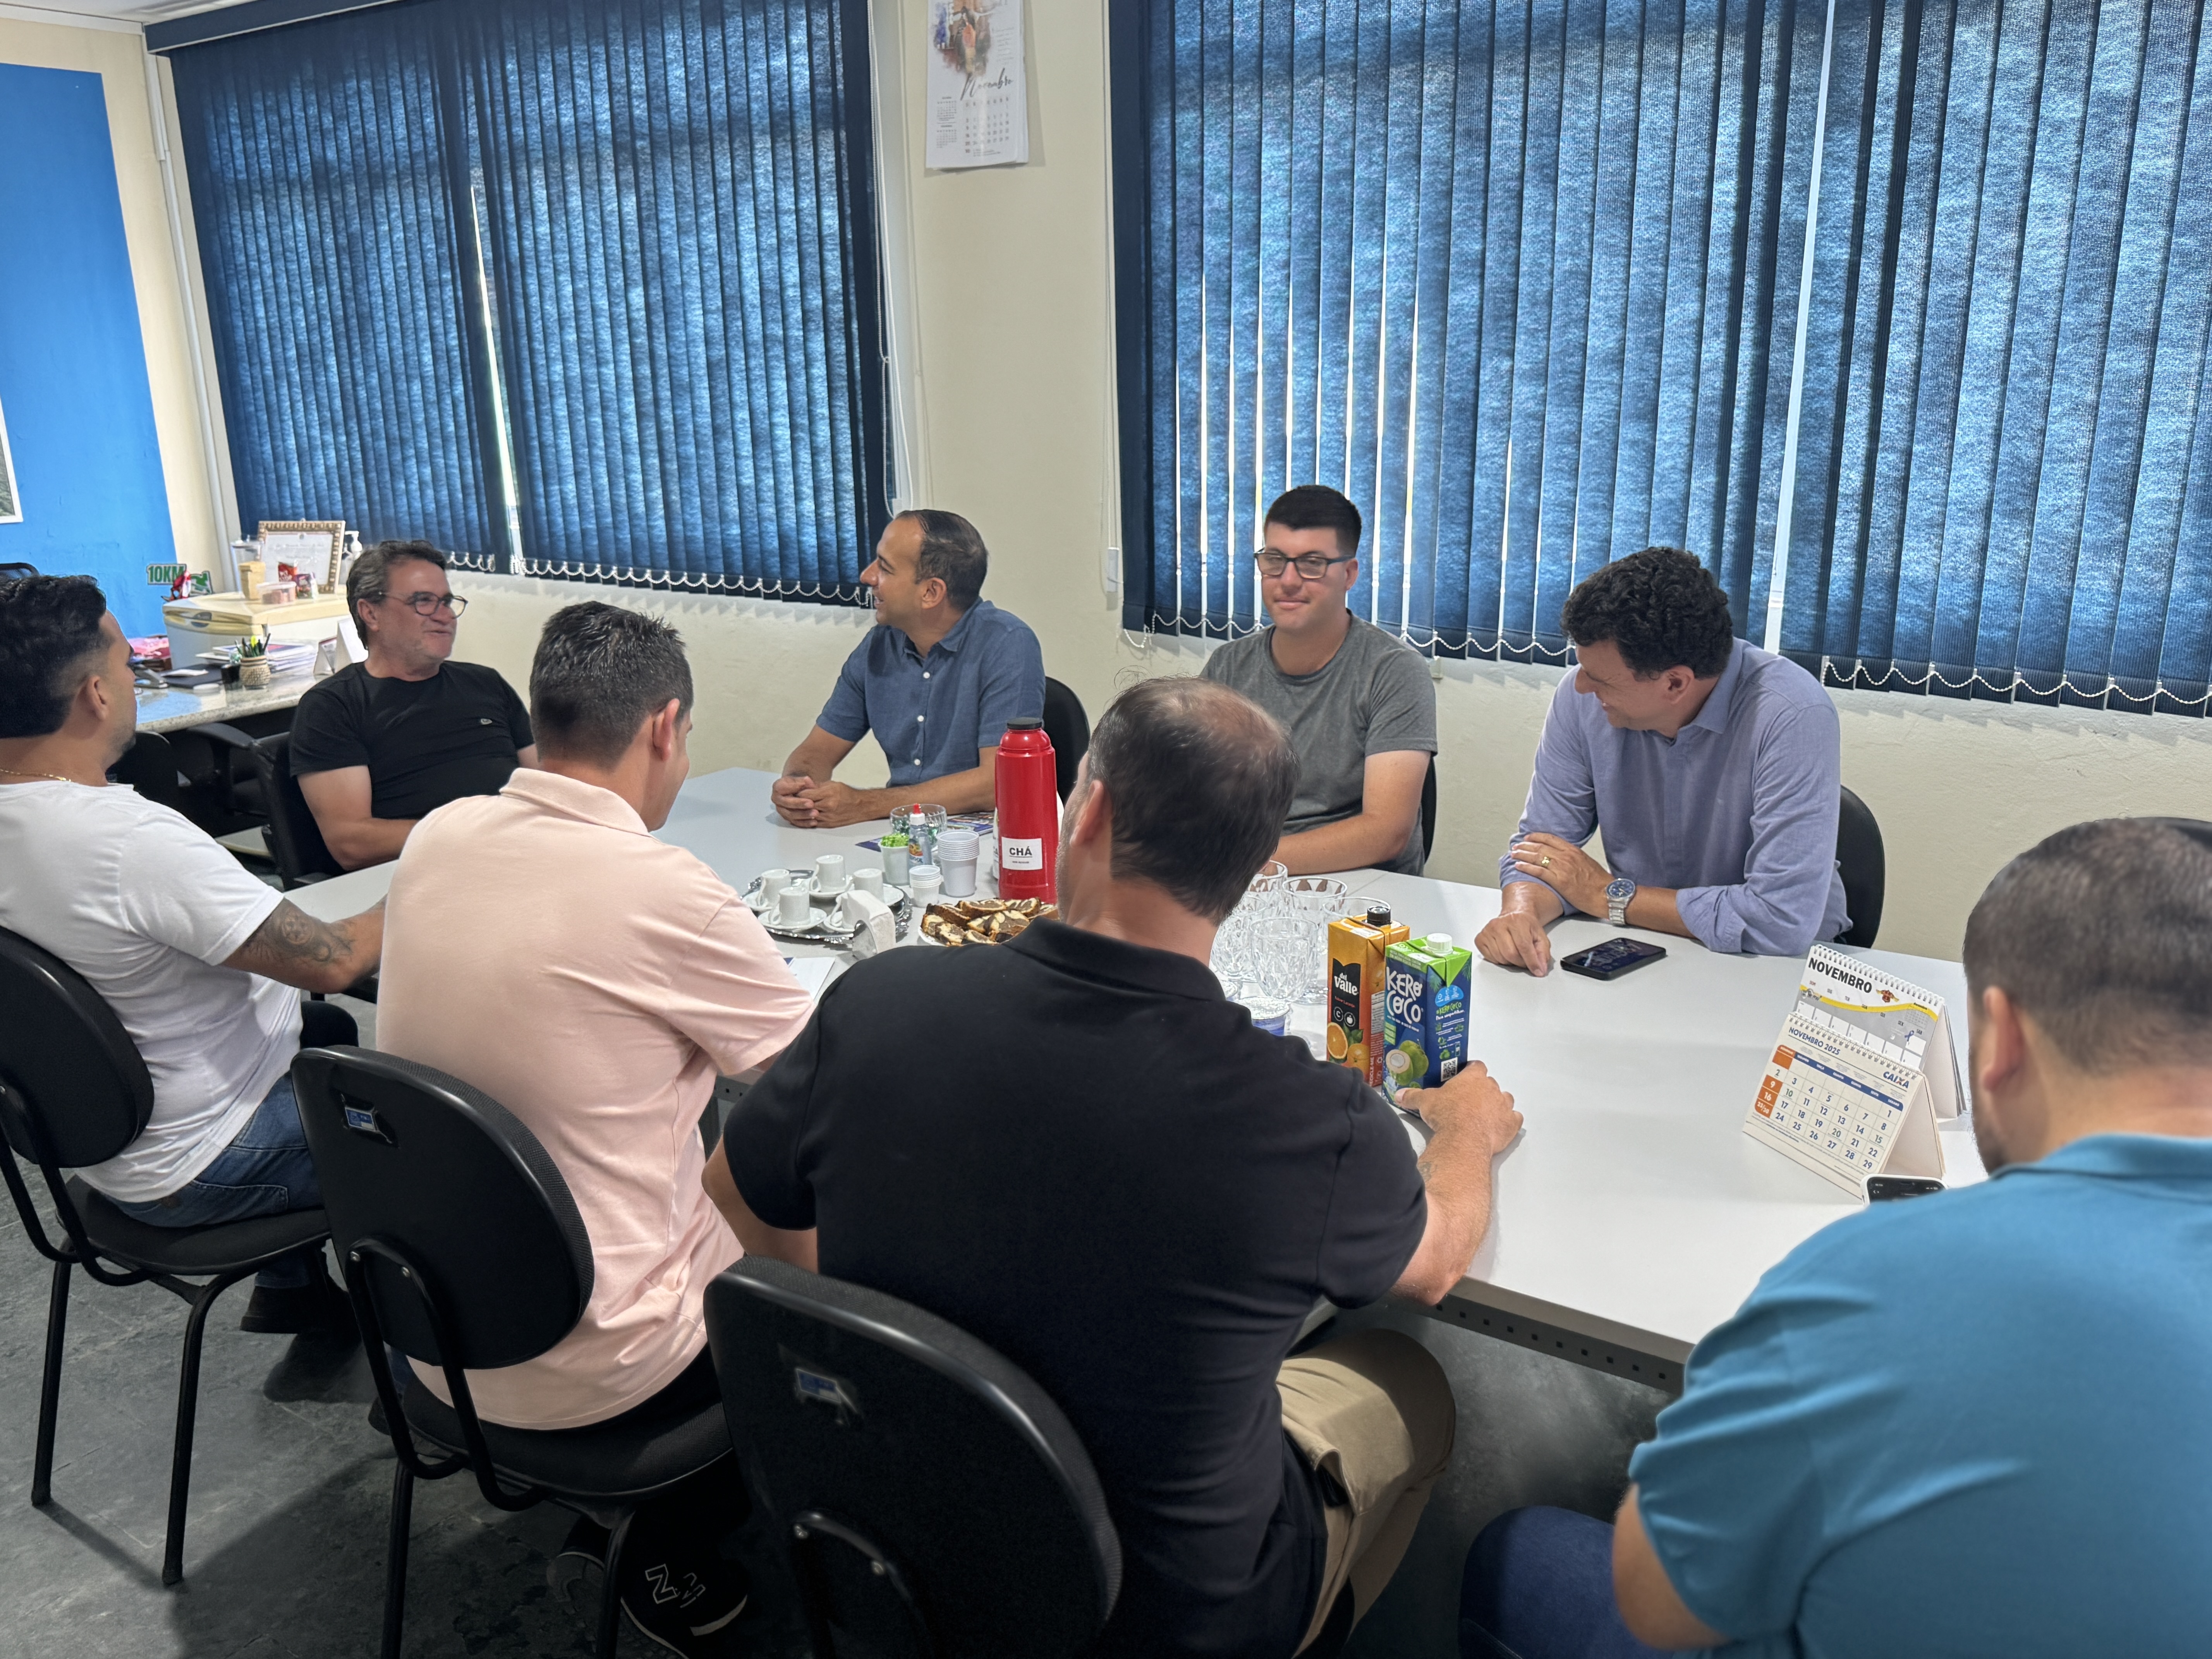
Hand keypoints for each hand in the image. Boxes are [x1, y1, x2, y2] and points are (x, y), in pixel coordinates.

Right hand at [772, 773, 819, 825]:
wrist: (799, 790)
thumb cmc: (799, 783)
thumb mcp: (801, 779)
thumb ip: (804, 780)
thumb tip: (807, 780)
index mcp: (778, 788)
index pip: (781, 789)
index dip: (793, 789)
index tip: (804, 788)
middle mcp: (778, 800)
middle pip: (787, 804)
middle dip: (800, 804)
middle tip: (811, 804)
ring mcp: (782, 810)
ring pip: (791, 815)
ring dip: (804, 815)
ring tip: (816, 813)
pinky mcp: (789, 818)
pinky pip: (796, 822)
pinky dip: (805, 823)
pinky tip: (814, 822)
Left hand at [796, 779, 871, 828]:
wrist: (860, 806)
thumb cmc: (847, 794)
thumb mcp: (832, 784)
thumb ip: (816, 785)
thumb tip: (805, 785)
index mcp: (828, 794)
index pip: (805, 794)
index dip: (798, 793)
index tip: (794, 792)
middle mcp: (828, 806)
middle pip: (805, 805)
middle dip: (798, 802)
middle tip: (792, 800)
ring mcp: (828, 817)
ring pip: (807, 815)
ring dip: (801, 811)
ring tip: (797, 807)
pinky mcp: (828, 824)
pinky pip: (813, 823)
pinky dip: (807, 819)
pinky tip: (804, 815)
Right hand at [1403, 1060, 1521, 1152]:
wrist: (1463, 1139)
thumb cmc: (1447, 1115)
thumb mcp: (1425, 1102)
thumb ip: (1413, 1096)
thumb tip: (1399, 1095)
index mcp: (1473, 1077)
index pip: (1476, 1066)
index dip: (1472, 1071)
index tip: (1467, 1075)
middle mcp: (1492, 1088)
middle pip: (1491, 1083)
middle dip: (1482, 1091)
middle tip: (1469, 1102)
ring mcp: (1504, 1105)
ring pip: (1505, 1099)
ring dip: (1498, 1104)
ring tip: (1486, 1114)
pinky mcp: (1511, 1124)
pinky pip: (1515, 1119)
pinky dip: (1509, 1122)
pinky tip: (1501, 1127)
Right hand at [1476, 910, 1556, 975]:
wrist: (1513, 915)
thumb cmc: (1526, 926)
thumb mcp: (1540, 937)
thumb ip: (1543, 954)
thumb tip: (1540, 969)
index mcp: (1517, 921)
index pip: (1524, 946)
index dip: (1531, 961)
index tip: (1537, 970)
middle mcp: (1499, 924)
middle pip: (1511, 954)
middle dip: (1520, 962)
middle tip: (1524, 959)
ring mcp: (1487, 931)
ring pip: (1500, 958)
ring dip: (1510, 962)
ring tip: (1514, 953)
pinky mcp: (1480, 938)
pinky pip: (1490, 958)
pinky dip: (1499, 960)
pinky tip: (1503, 952)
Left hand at [1508, 832, 1610, 915]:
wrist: (1608, 894)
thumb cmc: (1600, 882)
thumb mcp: (1587, 863)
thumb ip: (1574, 858)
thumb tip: (1566, 859)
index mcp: (1574, 851)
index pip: (1551, 839)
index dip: (1537, 837)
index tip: (1528, 838)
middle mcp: (1567, 856)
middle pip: (1541, 847)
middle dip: (1525, 845)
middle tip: (1516, 846)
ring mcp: (1562, 868)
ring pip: (1537, 857)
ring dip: (1522, 854)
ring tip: (1513, 854)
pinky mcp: (1559, 881)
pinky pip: (1538, 871)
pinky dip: (1526, 867)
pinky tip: (1518, 866)